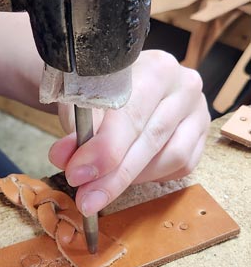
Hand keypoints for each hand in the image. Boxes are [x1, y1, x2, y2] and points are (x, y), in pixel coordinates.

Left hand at [49, 50, 209, 215]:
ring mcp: (197, 111)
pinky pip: (181, 166)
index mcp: (153, 67)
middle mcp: (183, 86)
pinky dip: (151, 176)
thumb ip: (76, 132)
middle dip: (114, 175)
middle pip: (152, 138)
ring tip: (103, 184)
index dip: (105, 150)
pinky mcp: (201, 135)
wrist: (118, 83)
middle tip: (86, 199)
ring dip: (134, 178)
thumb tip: (64, 158)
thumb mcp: (80, 103)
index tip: (78, 175)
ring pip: (172, 157)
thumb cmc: (100, 91)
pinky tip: (129, 174)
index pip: (131, 114)